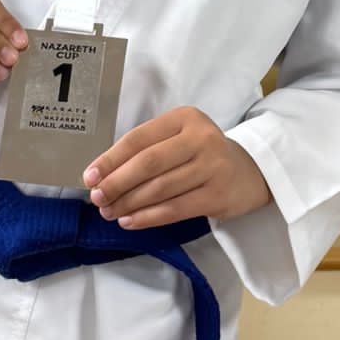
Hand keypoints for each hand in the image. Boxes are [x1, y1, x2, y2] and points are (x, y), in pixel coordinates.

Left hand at [84, 108, 270, 230]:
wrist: (249, 173)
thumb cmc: (201, 156)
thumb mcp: (179, 139)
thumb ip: (147, 150)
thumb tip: (102, 176)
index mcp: (185, 118)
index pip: (138, 139)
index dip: (110, 160)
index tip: (89, 177)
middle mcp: (201, 138)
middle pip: (148, 163)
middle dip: (117, 183)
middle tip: (98, 198)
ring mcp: (212, 167)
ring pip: (160, 189)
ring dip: (129, 203)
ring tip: (110, 212)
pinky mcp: (218, 195)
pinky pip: (174, 210)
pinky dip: (148, 217)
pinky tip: (130, 221)